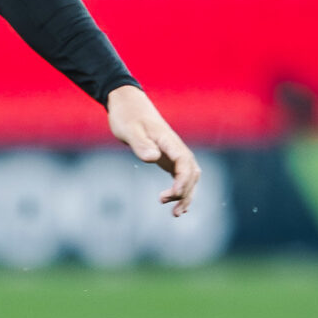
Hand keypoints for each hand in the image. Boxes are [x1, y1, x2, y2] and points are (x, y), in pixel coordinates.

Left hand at [108, 85, 199, 215]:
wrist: (126, 104)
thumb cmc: (126, 115)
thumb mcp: (129, 129)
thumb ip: (140, 144)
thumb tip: (153, 158)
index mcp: (169, 141)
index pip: (184, 164)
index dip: (182, 182)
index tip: (171, 195)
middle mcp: (176, 148)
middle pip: (191, 174)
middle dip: (184, 192)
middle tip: (166, 203)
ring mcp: (173, 152)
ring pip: (190, 177)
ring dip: (186, 195)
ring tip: (175, 213)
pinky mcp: (167, 157)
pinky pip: (181, 175)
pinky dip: (182, 190)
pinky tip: (176, 203)